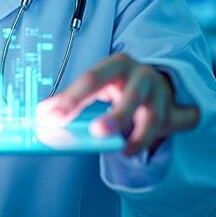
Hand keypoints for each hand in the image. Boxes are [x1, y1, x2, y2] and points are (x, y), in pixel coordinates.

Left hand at [36, 53, 198, 155]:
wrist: (158, 82)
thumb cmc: (118, 85)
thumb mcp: (96, 84)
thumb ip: (70, 99)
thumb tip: (42, 114)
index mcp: (116, 64)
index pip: (91, 79)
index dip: (71, 99)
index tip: (51, 118)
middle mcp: (141, 75)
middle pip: (130, 95)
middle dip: (115, 116)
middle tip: (96, 132)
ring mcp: (160, 94)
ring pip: (152, 116)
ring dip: (137, 135)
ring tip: (121, 150)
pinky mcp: (173, 112)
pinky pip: (166, 127)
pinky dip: (149, 141)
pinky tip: (130, 151)